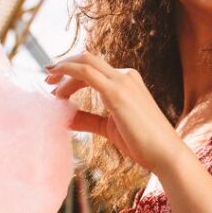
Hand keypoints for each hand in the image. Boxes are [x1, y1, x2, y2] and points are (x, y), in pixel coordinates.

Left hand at [44, 51, 183, 171]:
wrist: (164, 153)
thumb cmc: (142, 143)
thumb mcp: (109, 127)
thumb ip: (88, 119)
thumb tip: (65, 118)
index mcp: (127, 81)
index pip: (94, 68)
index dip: (72, 72)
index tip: (55, 83)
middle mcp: (125, 76)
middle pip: (87, 59)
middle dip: (64, 65)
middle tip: (46, 78)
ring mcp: (122, 81)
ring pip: (85, 63)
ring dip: (63, 71)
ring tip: (50, 87)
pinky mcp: (117, 92)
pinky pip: (86, 75)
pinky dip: (68, 78)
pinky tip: (58, 93)